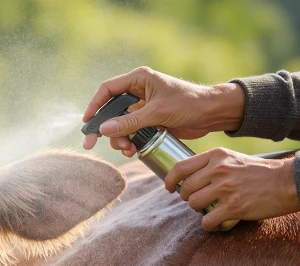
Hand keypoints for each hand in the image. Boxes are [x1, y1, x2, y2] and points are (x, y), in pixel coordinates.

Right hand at [82, 67, 244, 154]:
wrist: (212, 114)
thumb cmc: (189, 103)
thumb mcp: (157, 112)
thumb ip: (130, 122)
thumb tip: (104, 130)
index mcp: (138, 80)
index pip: (108, 90)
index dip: (94, 105)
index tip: (87, 123)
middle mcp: (138, 92)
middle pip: (111, 111)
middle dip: (105, 129)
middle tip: (92, 144)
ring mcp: (143, 108)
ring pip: (120, 125)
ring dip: (119, 139)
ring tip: (127, 149)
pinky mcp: (150, 122)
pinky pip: (132, 133)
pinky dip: (130, 142)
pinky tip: (134, 150)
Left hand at [164, 148, 299, 230]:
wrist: (287, 182)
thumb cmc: (259, 172)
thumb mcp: (233, 158)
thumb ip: (212, 164)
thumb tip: (187, 177)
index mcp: (216, 156)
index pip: (180, 167)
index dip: (169, 180)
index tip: (168, 188)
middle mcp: (218, 170)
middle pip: (185, 189)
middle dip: (188, 198)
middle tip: (198, 201)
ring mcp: (226, 189)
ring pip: (194, 205)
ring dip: (199, 210)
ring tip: (210, 209)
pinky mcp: (234, 207)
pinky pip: (207, 221)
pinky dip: (209, 225)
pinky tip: (217, 221)